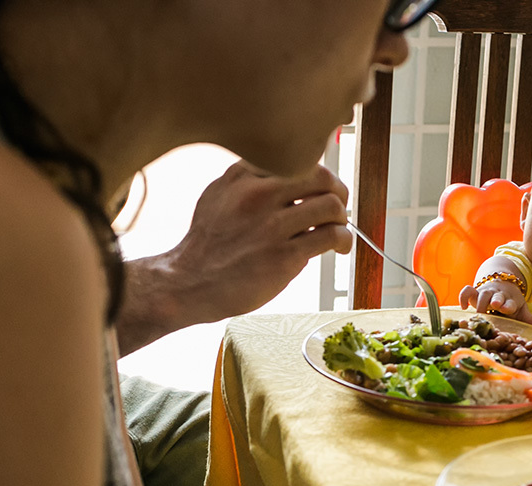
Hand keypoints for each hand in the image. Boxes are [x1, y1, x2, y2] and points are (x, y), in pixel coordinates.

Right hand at [116, 161, 350, 352]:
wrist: (188, 283)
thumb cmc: (206, 244)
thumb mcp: (216, 196)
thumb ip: (247, 179)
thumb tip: (284, 171)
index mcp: (244, 176)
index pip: (297, 157)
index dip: (315, 172)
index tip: (319, 187)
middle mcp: (258, 195)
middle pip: (322, 176)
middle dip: (337, 191)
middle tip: (338, 206)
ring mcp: (272, 226)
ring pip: (331, 206)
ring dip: (342, 218)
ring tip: (338, 230)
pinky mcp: (284, 256)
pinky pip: (331, 236)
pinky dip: (343, 240)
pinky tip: (339, 248)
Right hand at [458, 281, 531, 327]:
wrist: (501, 282)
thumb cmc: (510, 300)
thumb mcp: (520, 308)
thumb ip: (529, 320)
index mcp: (509, 300)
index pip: (509, 302)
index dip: (508, 305)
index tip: (507, 308)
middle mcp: (496, 295)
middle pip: (495, 296)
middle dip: (495, 300)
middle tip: (495, 305)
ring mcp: (485, 292)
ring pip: (481, 294)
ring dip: (480, 302)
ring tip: (478, 312)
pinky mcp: (474, 292)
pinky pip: (466, 291)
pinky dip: (463, 297)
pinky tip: (462, 307)